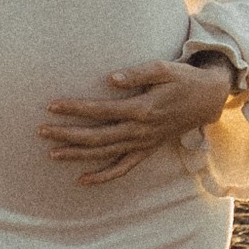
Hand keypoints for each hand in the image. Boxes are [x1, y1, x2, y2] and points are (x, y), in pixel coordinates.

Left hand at [41, 56, 233, 183]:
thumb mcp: (163, 69)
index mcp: (142, 109)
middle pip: (97, 136)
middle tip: (41, 130)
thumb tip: (110, 79)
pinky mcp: (146, 150)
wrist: (206, 99)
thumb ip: (137, 74)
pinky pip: (123, 168)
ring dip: (78, 155)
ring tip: (51, 153)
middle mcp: (140, 131)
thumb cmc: (182, 79)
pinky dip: (103, 177)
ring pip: (105, 154)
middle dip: (67, 134)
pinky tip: (82, 180)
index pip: (101, 111)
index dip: (75, 109)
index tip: (52, 106)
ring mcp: (143, 143)